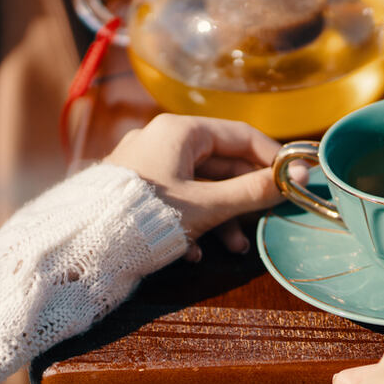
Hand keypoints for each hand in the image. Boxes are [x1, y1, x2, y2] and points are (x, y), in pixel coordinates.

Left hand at [104, 114, 296, 258]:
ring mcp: (146, 166)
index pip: (241, 135)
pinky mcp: (135, 191)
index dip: (272, 159)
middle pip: (221, 165)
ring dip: (222, 218)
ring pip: (200, 187)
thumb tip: (299, 177)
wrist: (84, 246)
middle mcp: (162, 140)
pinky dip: (193, 223)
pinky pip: (176, 200)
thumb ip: (254, 191)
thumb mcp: (210, 206)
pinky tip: (194, 252)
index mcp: (180, 131)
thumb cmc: (149, 216)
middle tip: (266, 221)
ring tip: (234, 249)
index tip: (293, 181)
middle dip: (244, 198)